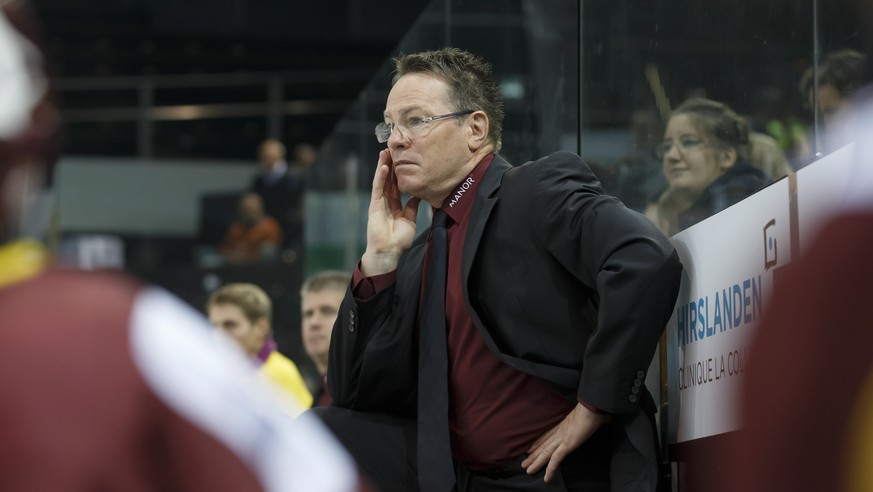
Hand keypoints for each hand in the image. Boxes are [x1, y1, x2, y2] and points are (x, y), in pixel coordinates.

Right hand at [360, 149, 420, 275]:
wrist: (389, 251)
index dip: (399, 174)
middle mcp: (386, 202)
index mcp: (395, 206)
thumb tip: (418, 196)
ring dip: (383, 166)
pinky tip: (383, 166)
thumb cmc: (398, 240)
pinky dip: (380, 177)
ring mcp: (379, 203)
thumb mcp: (410, 221)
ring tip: (385, 152)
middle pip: (388, 180)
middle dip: (390, 165)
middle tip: (393, 150)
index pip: (397, 186)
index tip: (403, 161)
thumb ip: (412, 208)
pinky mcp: (374, 206)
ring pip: (381, 181)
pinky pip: (378, 188)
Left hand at [521, 402, 610, 482]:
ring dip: (536, 462)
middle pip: (544, 445)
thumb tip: (605, 419)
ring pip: (546, 453)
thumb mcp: (590, 416)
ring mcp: (563, 438)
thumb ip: (593, 419)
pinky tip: (546, 477)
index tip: (530, 448)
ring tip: (527, 469)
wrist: (594, 406)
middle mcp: (560, 432)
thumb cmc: (594, 409)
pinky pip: (556, 459)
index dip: (539, 442)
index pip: (548, 435)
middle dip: (534, 455)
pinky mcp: (567, 444)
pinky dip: (550, 469)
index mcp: (564, 424)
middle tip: (524, 462)